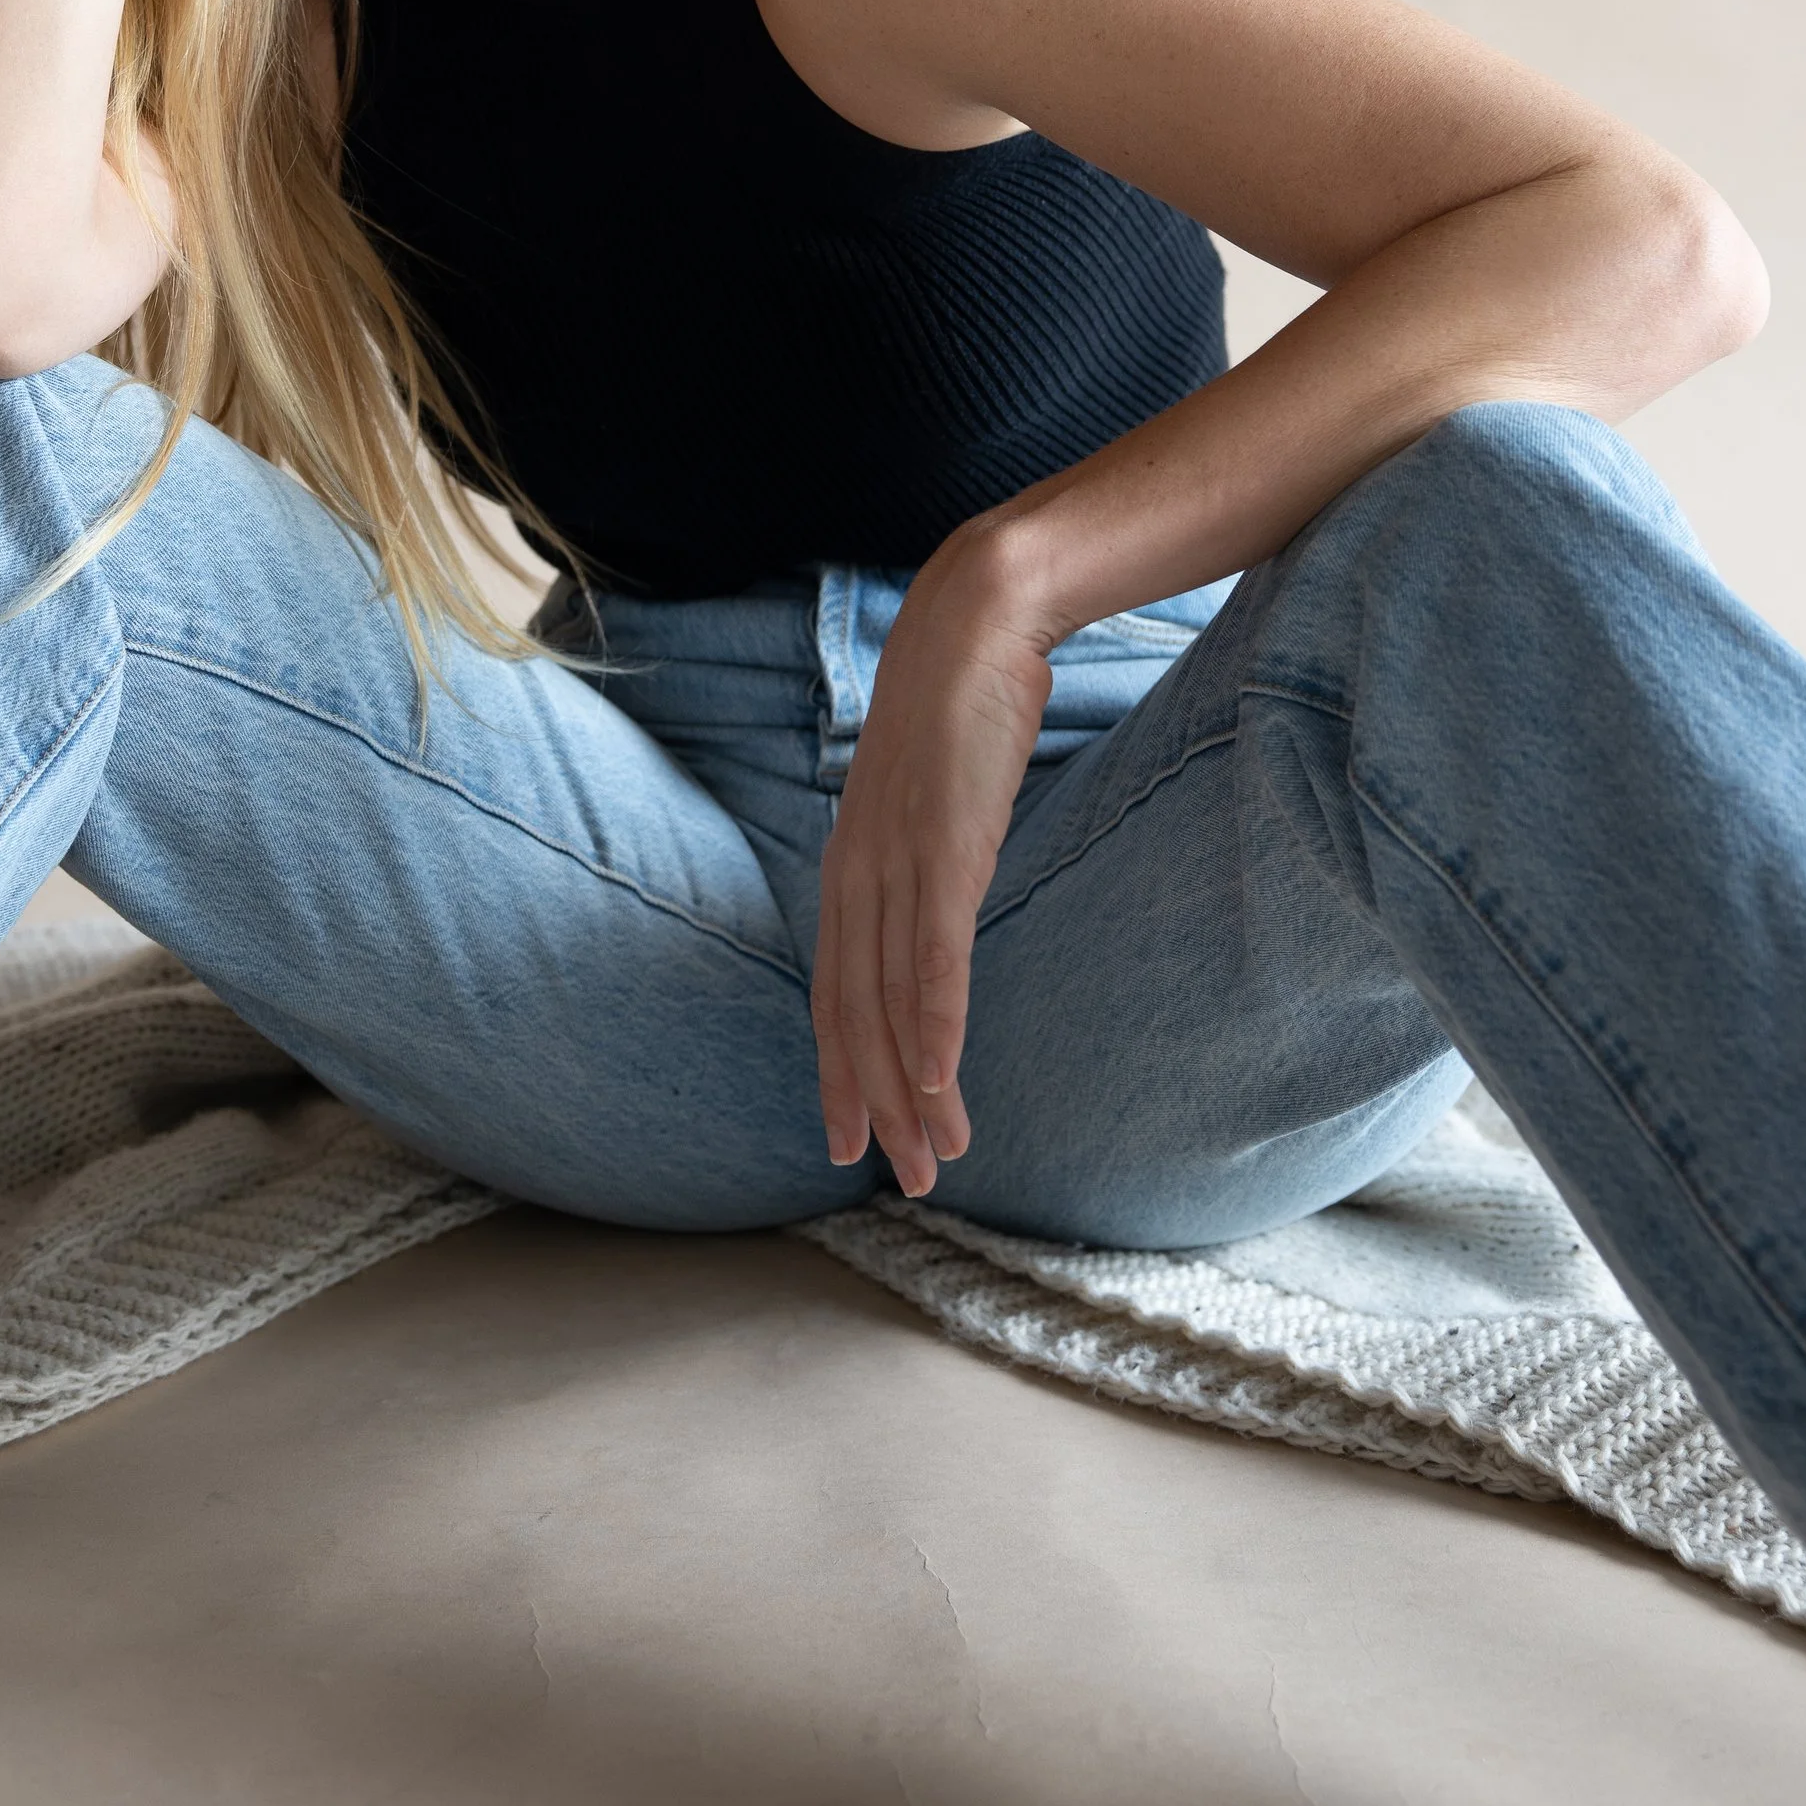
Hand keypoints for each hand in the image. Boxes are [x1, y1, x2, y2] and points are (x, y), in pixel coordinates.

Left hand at [811, 532, 1055, 1195]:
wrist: (969, 625)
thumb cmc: (957, 712)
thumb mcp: (928, 800)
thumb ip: (924, 857)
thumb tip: (938, 902)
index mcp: (849, 868)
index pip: (836, 994)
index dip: (841, 1073)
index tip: (854, 1140)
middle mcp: (857, 875)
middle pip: (857, 1016)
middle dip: (878, 1105)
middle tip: (905, 1179)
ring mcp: (895, 862)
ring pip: (892, 1000)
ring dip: (915, 1087)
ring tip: (938, 1155)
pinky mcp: (941, 845)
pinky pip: (935, 951)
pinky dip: (934, 1019)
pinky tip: (943, 1076)